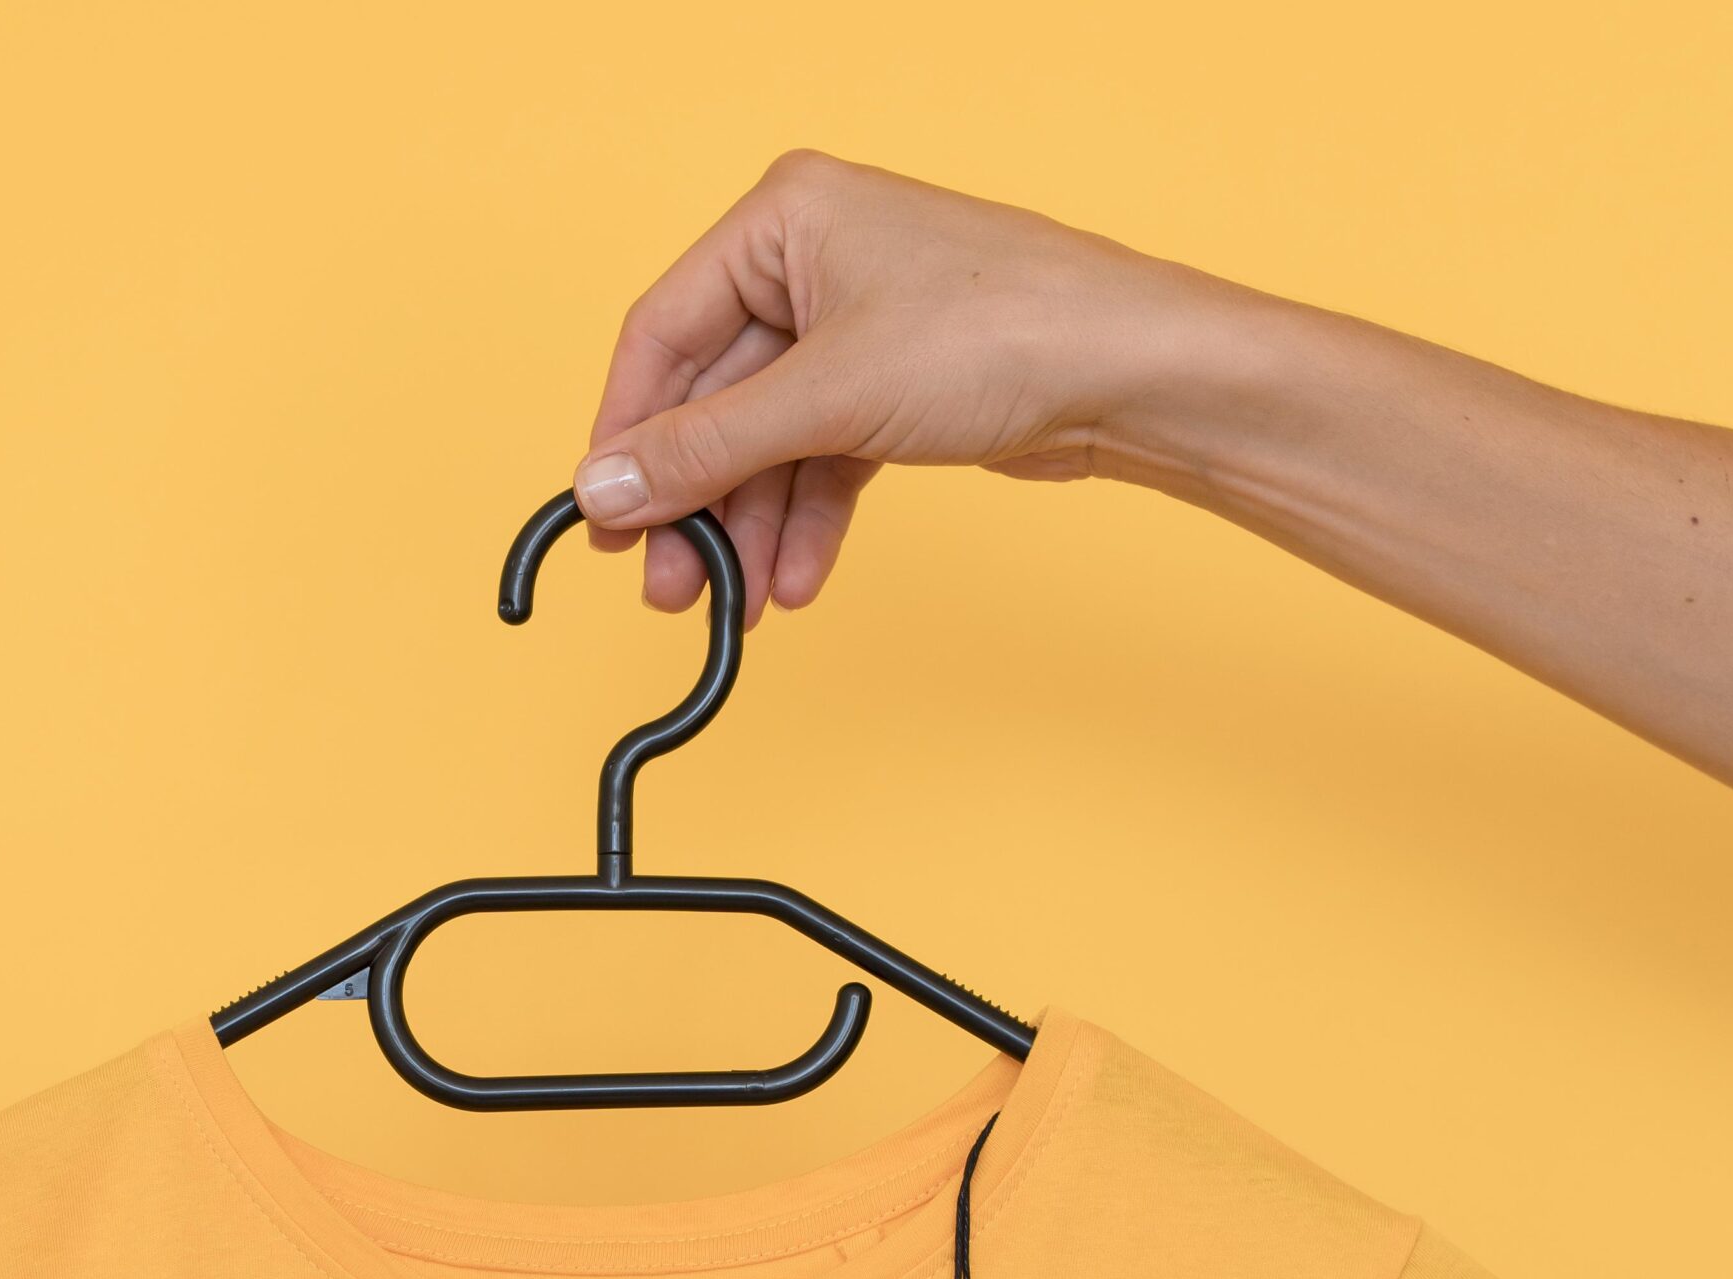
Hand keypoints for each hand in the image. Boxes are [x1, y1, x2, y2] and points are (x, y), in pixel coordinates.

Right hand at [574, 149, 1249, 624]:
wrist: (1129, 372)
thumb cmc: (998, 336)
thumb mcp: (825, 398)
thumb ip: (705, 450)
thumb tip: (605, 490)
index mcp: (781, 218)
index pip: (662, 333)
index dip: (627, 435)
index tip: (604, 520)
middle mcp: (812, 259)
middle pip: (713, 398)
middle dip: (694, 502)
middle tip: (668, 587)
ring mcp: (855, 325)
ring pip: (768, 441)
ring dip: (749, 529)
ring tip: (736, 606)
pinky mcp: (894, 385)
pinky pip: (821, 460)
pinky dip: (806, 522)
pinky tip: (794, 583)